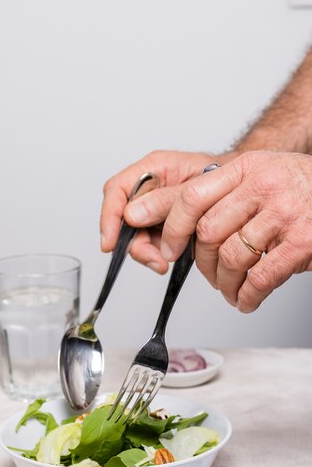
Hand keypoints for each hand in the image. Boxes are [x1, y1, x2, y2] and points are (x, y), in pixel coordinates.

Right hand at [100, 150, 234, 273]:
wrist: (245, 192)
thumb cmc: (226, 179)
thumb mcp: (196, 188)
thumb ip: (165, 202)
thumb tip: (131, 216)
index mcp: (154, 169)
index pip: (117, 190)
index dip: (109, 218)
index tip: (110, 243)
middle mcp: (150, 189)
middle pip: (123, 219)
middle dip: (136, 243)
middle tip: (155, 259)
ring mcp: (155, 210)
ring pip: (135, 236)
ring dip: (149, 253)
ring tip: (167, 260)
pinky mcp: (163, 227)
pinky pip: (150, 244)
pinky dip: (158, 255)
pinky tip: (170, 259)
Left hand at [145, 151, 311, 311]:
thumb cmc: (302, 189)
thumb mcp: (261, 175)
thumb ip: (225, 194)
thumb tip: (177, 227)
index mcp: (246, 167)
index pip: (192, 197)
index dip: (173, 229)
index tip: (168, 249)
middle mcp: (263, 185)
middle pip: (208, 232)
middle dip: (202, 264)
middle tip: (210, 275)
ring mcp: (284, 212)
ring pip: (231, 258)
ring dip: (225, 284)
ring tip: (231, 290)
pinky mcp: (303, 242)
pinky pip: (259, 278)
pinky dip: (248, 296)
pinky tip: (248, 299)